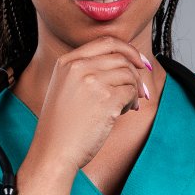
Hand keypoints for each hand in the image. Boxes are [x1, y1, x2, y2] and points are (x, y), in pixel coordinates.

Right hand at [30, 35, 152, 172]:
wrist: (53, 152)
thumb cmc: (61, 127)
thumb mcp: (65, 89)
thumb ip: (87, 72)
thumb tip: (127, 64)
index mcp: (67, 62)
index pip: (106, 42)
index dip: (128, 50)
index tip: (140, 62)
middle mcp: (79, 67)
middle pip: (121, 58)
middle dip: (136, 74)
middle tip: (141, 91)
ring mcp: (92, 81)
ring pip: (129, 74)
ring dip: (135, 90)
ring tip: (127, 106)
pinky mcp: (106, 98)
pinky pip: (131, 92)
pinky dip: (132, 101)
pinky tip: (123, 113)